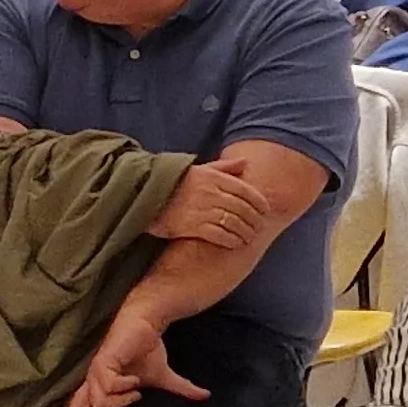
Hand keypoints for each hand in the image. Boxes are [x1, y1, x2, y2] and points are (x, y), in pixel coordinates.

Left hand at [68, 306, 205, 406]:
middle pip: (75, 406)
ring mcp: (97, 370)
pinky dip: (122, 386)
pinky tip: (134, 380)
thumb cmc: (148, 347)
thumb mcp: (163, 376)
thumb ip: (180, 389)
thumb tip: (205, 396)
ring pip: (98, 399)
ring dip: (119, 400)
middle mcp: (95, 378)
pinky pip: (107, 383)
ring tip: (136, 390)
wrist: (147, 322)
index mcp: (102, 383)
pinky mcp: (103, 360)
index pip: (81, 406)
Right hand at [147, 162, 281, 250]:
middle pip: (243, 209)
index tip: (265, 212)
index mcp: (213, 177)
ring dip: (245, 232)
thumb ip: (223, 167)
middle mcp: (210, 192)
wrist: (142, 195)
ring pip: (234, 223)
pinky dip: (231, 240)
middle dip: (255, 221)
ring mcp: (201, 209)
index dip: (260, 203)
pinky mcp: (192, 226)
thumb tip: (246, 162)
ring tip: (248, 238)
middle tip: (259, 229)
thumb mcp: (198, 169)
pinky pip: (220, 235)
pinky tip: (235, 243)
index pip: (246, 190)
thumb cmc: (173, 183)